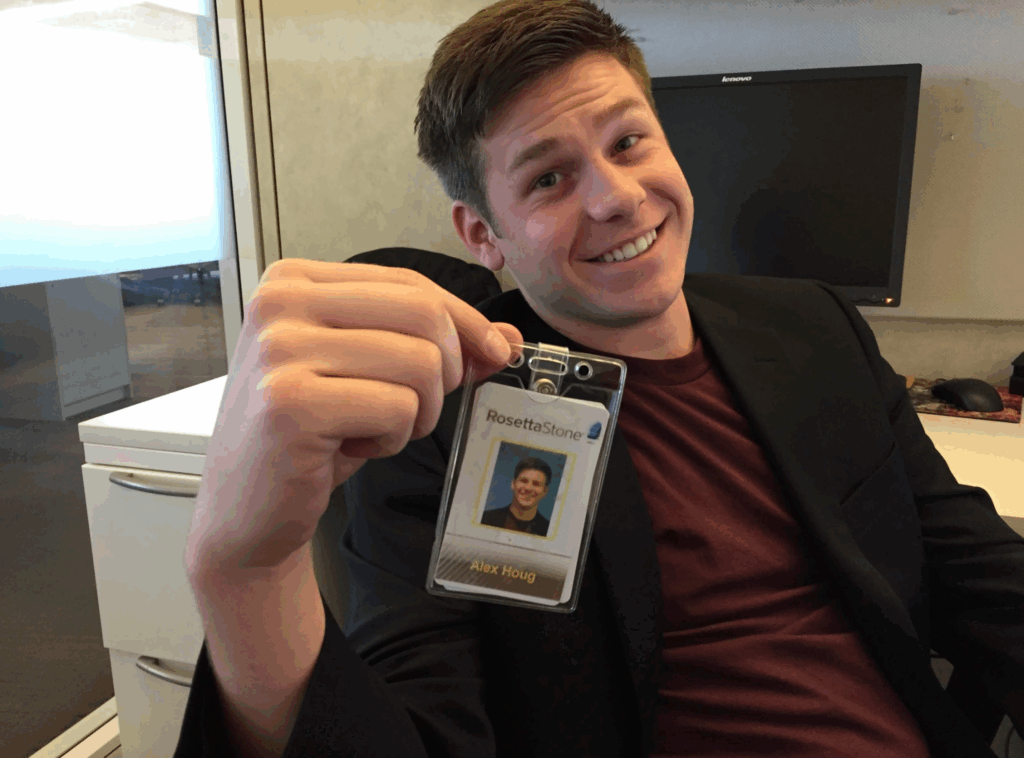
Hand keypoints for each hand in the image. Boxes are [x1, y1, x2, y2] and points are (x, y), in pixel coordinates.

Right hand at [184, 259, 521, 575]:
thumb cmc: (308, 435)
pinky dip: (393, 438)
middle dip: (446, 370)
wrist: (244, 510)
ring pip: (419, 363)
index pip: (409, 283)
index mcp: (292, 281)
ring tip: (373, 429)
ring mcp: (280, 352)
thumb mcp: (366, 372)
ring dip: (418, 411)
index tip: (494, 352)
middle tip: (416, 408)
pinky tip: (352, 449)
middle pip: (423, 315)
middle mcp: (279, 305)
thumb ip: (428, 342)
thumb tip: (507, 338)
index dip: (464, 321)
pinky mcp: (291, 405)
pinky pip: (397, 408)